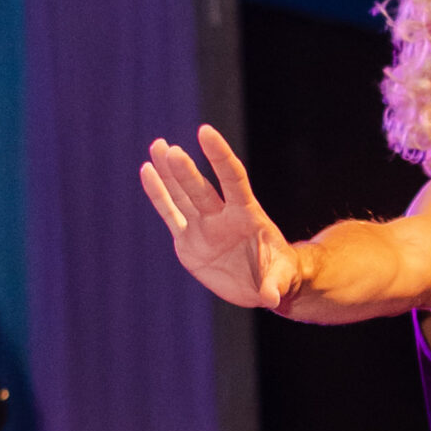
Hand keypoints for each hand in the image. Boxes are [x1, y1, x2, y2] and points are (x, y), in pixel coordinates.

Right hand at [141, 125, 299, 312]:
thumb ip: (276, 285)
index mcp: (248, 216)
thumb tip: (271, 298)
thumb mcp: (283, 281)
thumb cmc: (279, 276)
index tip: (205, 132)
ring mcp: (203, 226)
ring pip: (182, 196)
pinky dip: (158, 195)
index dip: (220, 157)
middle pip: (201, 189)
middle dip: (186, 172)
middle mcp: (223, 216)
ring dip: (168, 173)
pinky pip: (170, 215)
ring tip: (157, 146)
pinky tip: (147, 171)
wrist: (263, 284)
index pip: (233, 179)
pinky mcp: (188, 241)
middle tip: (169, 150)